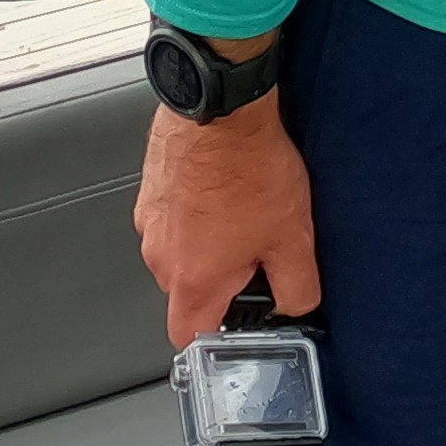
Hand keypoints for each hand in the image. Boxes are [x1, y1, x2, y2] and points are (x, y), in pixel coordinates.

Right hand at [135, 96, 320, 349]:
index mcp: (192, 279)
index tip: (241, 319)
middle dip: (223, 280)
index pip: (188, 337)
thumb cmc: (250, 166)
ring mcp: (149, 222)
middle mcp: (160, 256)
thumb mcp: (294, 237)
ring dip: (211, 243)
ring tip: (245, 210)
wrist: (219, 108)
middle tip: (258, 248)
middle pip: (188, 292)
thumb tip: (296, 307)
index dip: (217, 335)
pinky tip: (227, 189)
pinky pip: (174, 219)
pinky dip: (197, 214)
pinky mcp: (150, 192)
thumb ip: (297, 287)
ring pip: (181, 253)